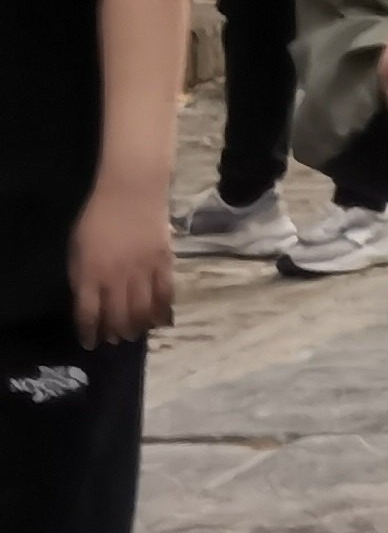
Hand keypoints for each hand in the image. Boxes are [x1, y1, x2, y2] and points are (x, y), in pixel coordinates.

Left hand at [69, 177, 172, 345]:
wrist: (131, 190)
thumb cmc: (97, 217)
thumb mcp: (77, 249)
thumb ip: (82, 277)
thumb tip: (88, 300)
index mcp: (90, 274)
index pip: (88, 314)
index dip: (89, 332)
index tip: (90, 342)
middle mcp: (116, 278)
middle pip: (117, 316)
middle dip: (116, 333)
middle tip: (116, 340)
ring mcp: (143, 270)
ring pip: (142, 309)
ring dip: (138, 326)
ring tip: (136, 333)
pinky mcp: (164, 261)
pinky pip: (165, 292)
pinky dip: (164, 310)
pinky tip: (162, 321)